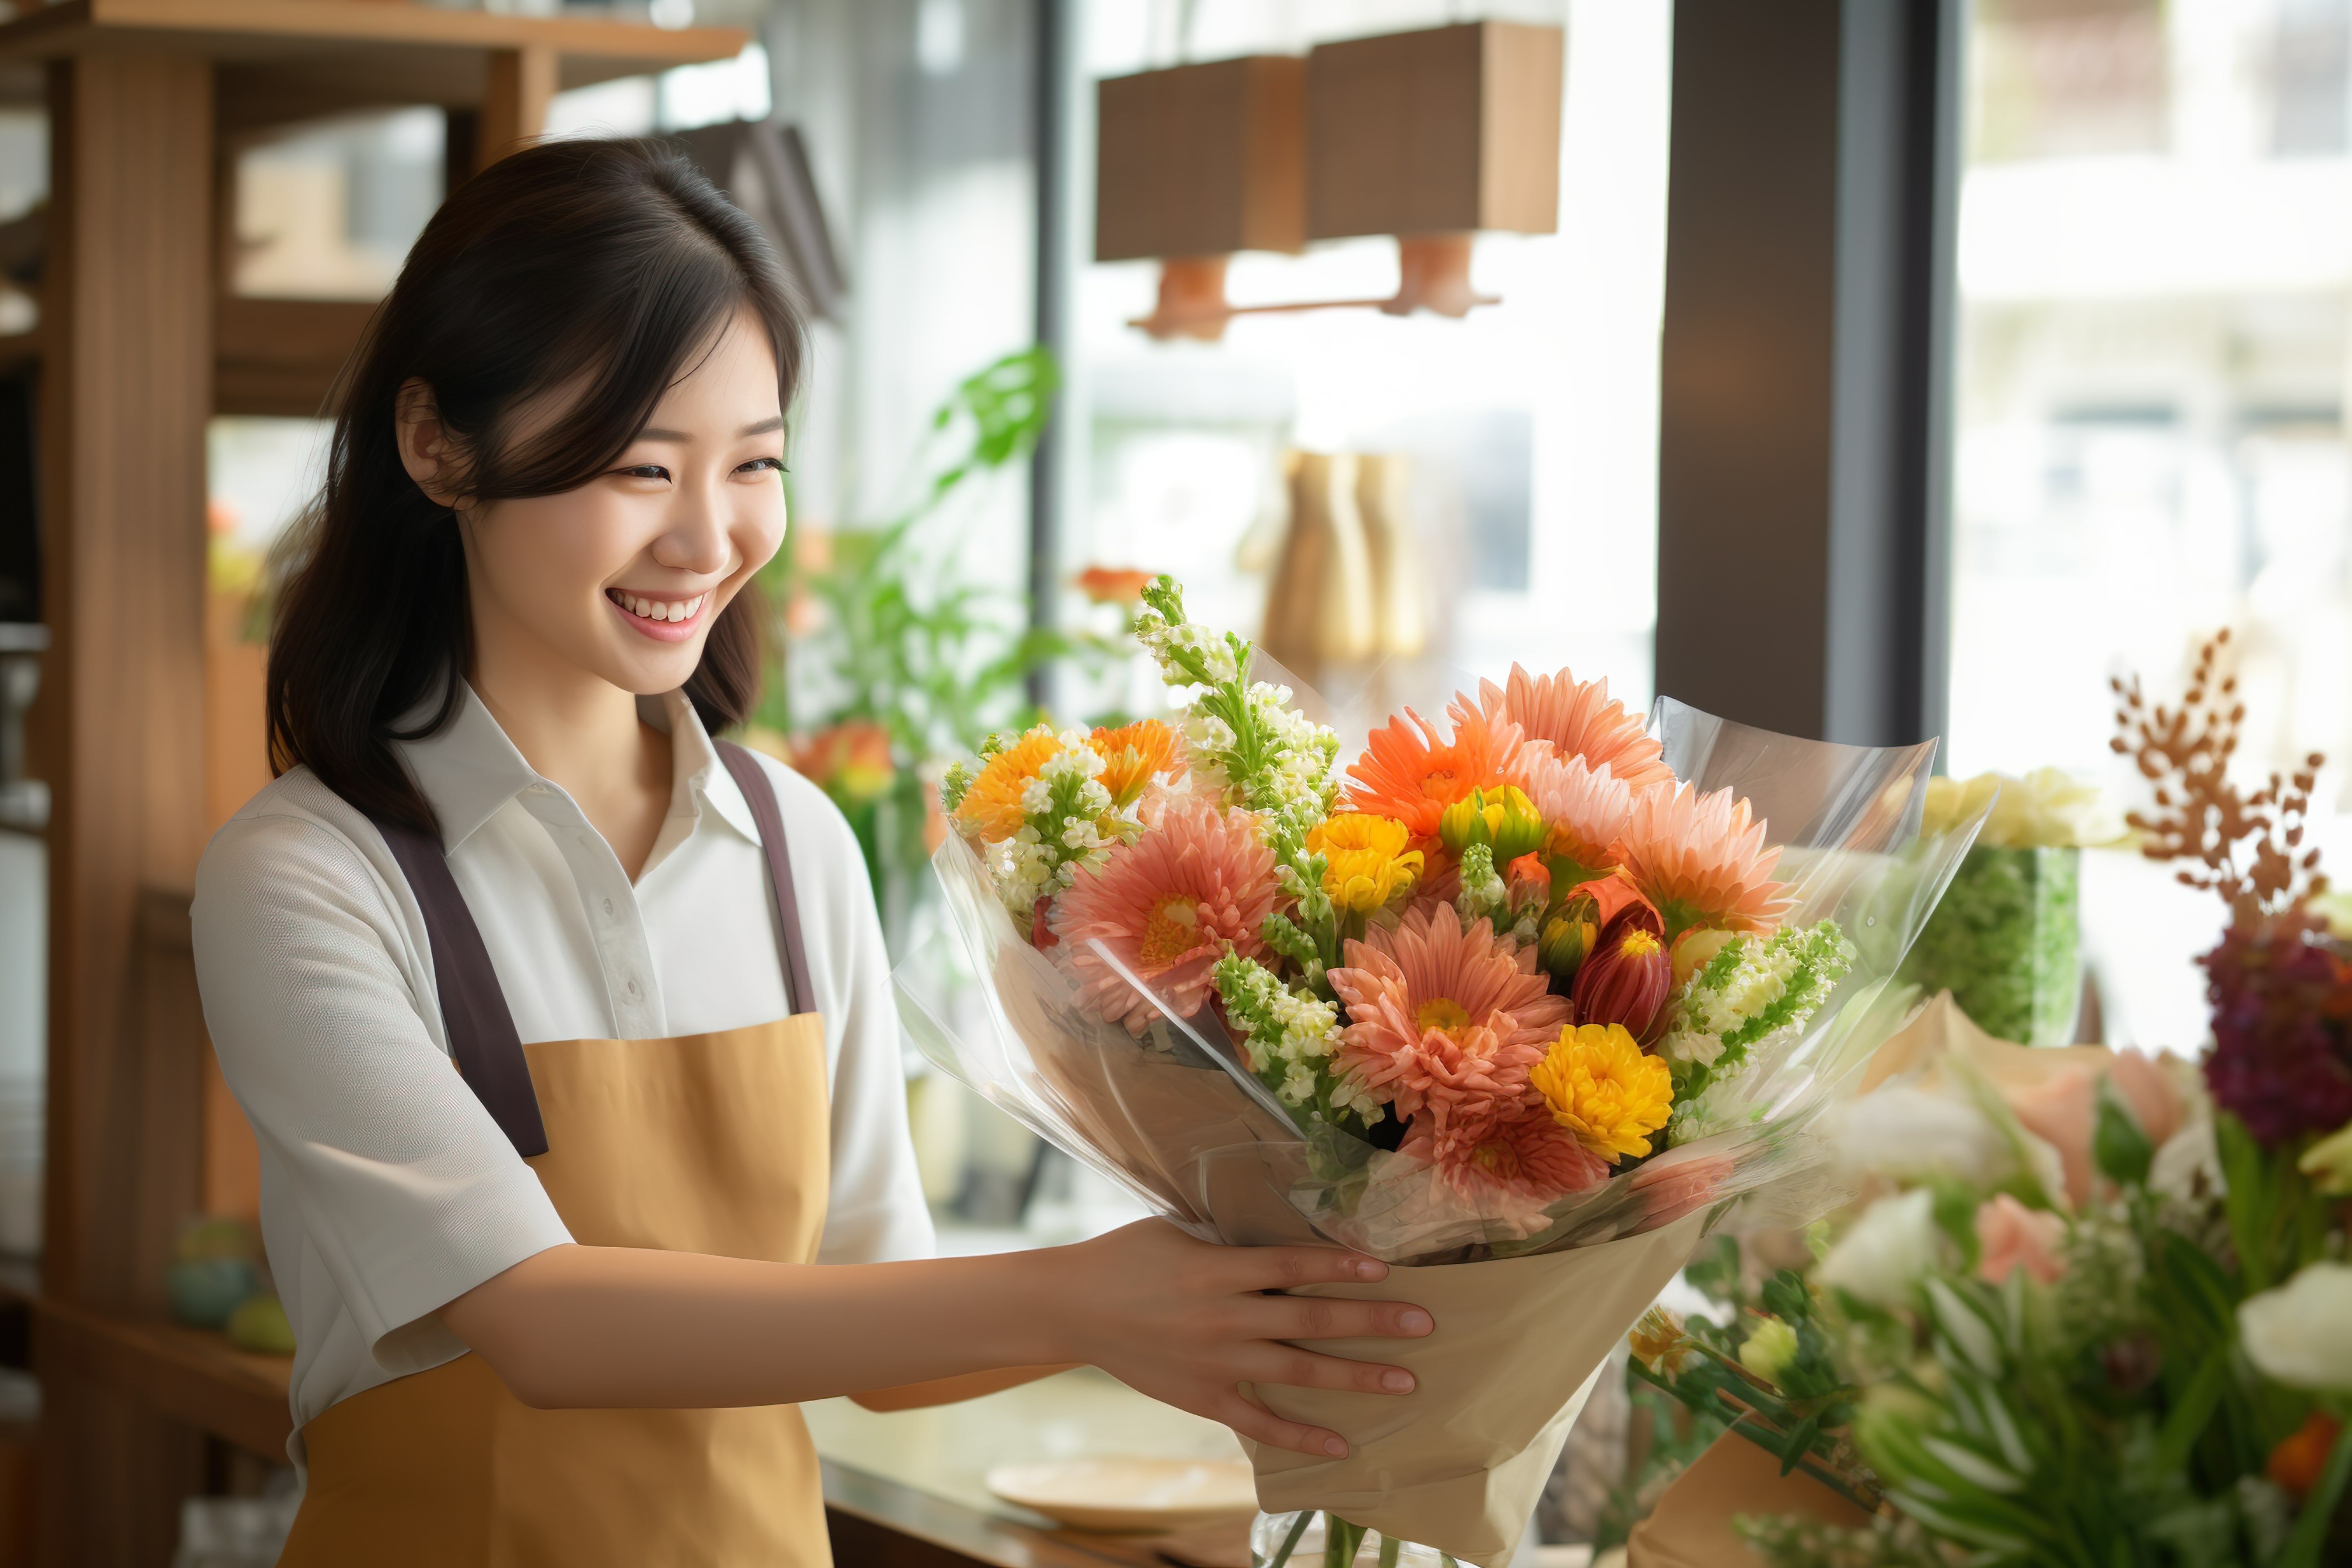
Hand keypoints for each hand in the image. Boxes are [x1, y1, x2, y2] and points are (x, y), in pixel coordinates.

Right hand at [1038, 1220, 1433, 1457]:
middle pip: (1310, 1320)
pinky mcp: (1203, 1397)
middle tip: (1424, 1325)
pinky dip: (1302, 1434)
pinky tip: (1342, 1443)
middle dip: (1372, 1322)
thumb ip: (1231, 1241)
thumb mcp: (1178, 1231)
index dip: (1341, 1266)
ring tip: (1405, 1380)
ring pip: (1298, 1371)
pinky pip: (1261, 1421)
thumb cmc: (1127, 1257)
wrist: (1071, 1307)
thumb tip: (1288, 1235)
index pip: (1292, 1265)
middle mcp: (1222, 1317)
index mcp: (1216, 1269)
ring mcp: (1214, 1362)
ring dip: (1356, 1376)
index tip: (1385, 1269)